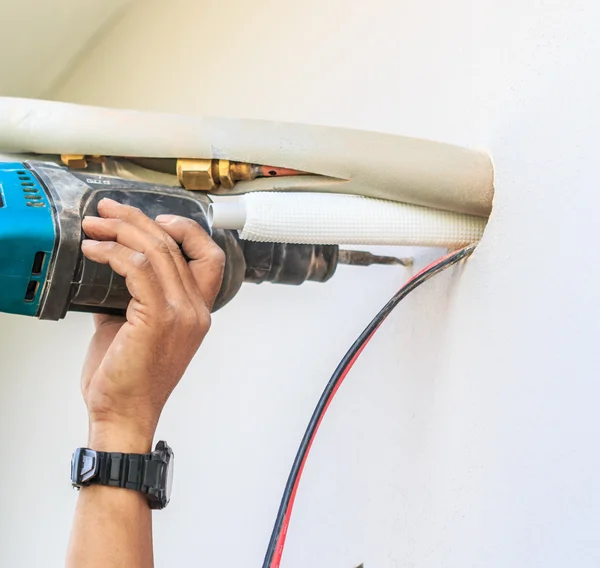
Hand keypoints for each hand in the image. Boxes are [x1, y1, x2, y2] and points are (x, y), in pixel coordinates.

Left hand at [79, 199, 224, 451]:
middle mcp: (196, 310)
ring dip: (121, 232)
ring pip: (157, 251)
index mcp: (197, 311)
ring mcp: (182, 313)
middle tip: (108, 211)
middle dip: (137, 221)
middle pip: (175, 246)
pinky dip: (113, 254)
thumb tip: (111, 267)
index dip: (185, 230)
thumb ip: (133, 295)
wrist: (124, 415)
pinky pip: (137, 269)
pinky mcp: (158, 318)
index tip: (153, 219)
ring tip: (95, 227)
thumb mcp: (137, 327)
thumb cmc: (128, 379)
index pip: (209, 257)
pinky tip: (93, 252)